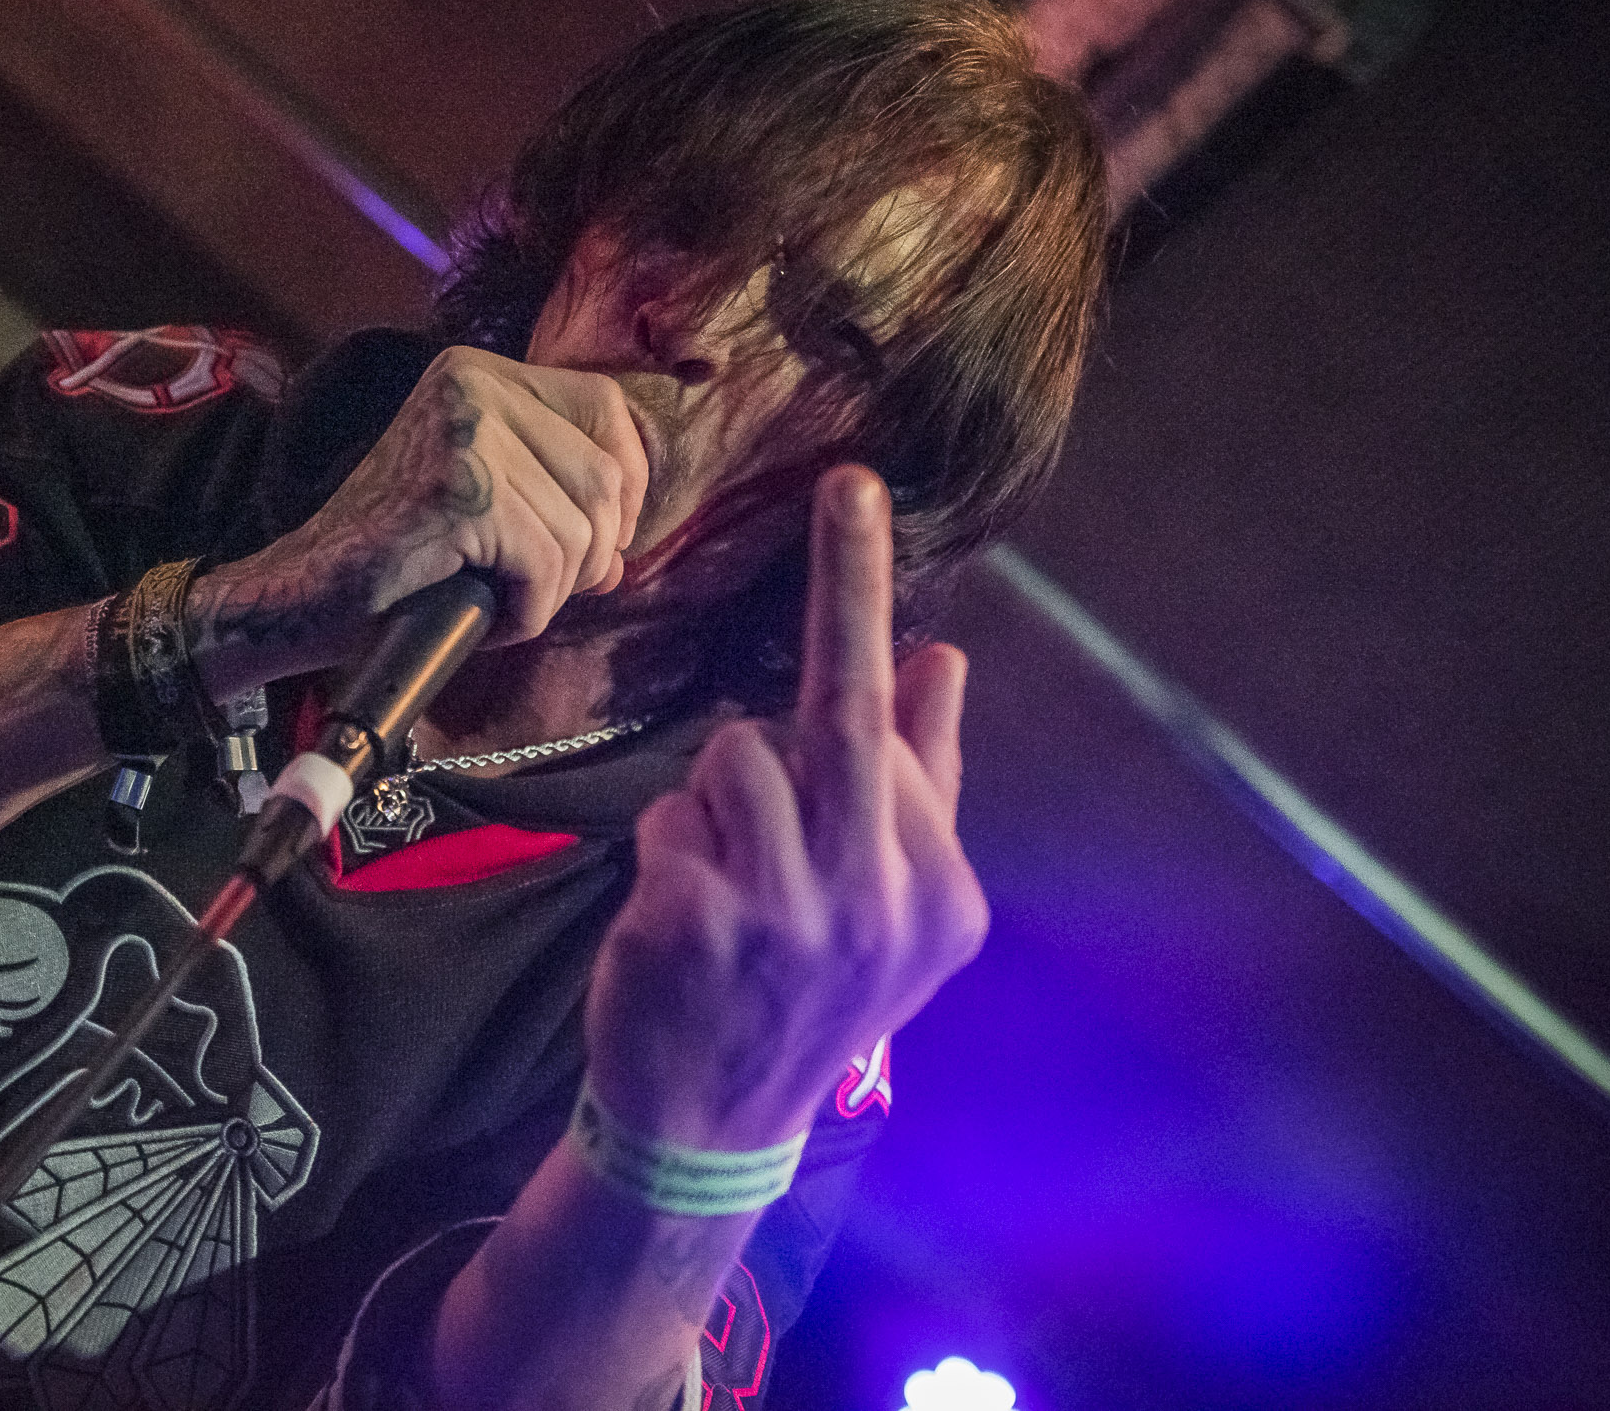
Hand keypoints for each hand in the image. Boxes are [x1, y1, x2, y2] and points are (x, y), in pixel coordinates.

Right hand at [198, 346, 649, 665]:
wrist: (300, 599)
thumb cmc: (391, 562)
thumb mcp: (483, 502)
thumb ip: (554, 499)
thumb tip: (620, 551)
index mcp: (478, 372)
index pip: (605, 406)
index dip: (625, 481)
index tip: (600, 539)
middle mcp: (472, 385)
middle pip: (603, 477)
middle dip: (589, 552)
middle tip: (536, 589)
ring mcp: (464, 434)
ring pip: (581, 531)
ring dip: (551, 591)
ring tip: (493, 602)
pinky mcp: (460, 493)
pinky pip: (545, 567)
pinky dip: (526, 614)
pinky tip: (483, 616)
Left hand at [583, 465, 986, 1150]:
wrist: (709, 1127)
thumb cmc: (799, 991)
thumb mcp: (887, 907)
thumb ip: (921, 783)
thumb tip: (944, 657)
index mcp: (943, 895)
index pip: (894, 735)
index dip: (855, 644)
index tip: (854, 493)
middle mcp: (880, 907)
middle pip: (843, 720)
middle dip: (848, 584)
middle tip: (849, 482)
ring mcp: (790, 920)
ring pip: (733, 758)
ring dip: (710, 799)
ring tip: (722, 878)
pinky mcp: (698, 926)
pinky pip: (670, 819)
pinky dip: (665, 847)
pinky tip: (680, 917)